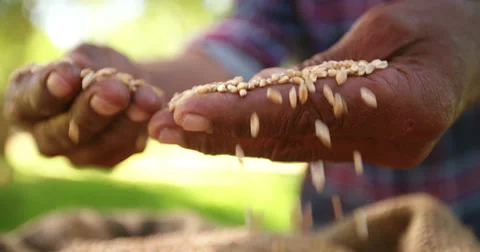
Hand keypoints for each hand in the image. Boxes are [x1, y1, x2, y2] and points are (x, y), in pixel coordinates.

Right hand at [4, 43, 164, 167]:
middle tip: (116, 93)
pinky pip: (122, 151)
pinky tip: (155, 111)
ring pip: (97, 145)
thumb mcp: (88, 54)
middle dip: (92, 109)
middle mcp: (44, 135)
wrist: (126, 84)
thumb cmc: (95, 64)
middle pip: (63, 130)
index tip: (70, 75)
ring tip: (146, 101)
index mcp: (25, 102)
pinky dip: (141, 129)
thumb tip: (89, 73)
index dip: (49, 88)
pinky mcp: (106, 161)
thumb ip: (85, 64)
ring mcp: (75, 154)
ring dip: (124, 123)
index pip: (30, 99)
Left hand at [147, 0, 478, 167]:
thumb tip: (272, 94)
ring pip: (284, 148)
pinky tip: (209, 133)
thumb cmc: (440, 25)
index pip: (307, 114)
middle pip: (288, 139)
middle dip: (220, 131)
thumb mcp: (392, 25)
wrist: (468, 53)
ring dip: (225, 139)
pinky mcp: (354, 147)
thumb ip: (332, 68)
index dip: (245, 114)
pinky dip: (249, 138)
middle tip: (163, 124)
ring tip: (172, 130)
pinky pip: (294, 145)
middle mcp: (385, 142)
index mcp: (406, 108)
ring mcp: (369, 150)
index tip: (190, 110)